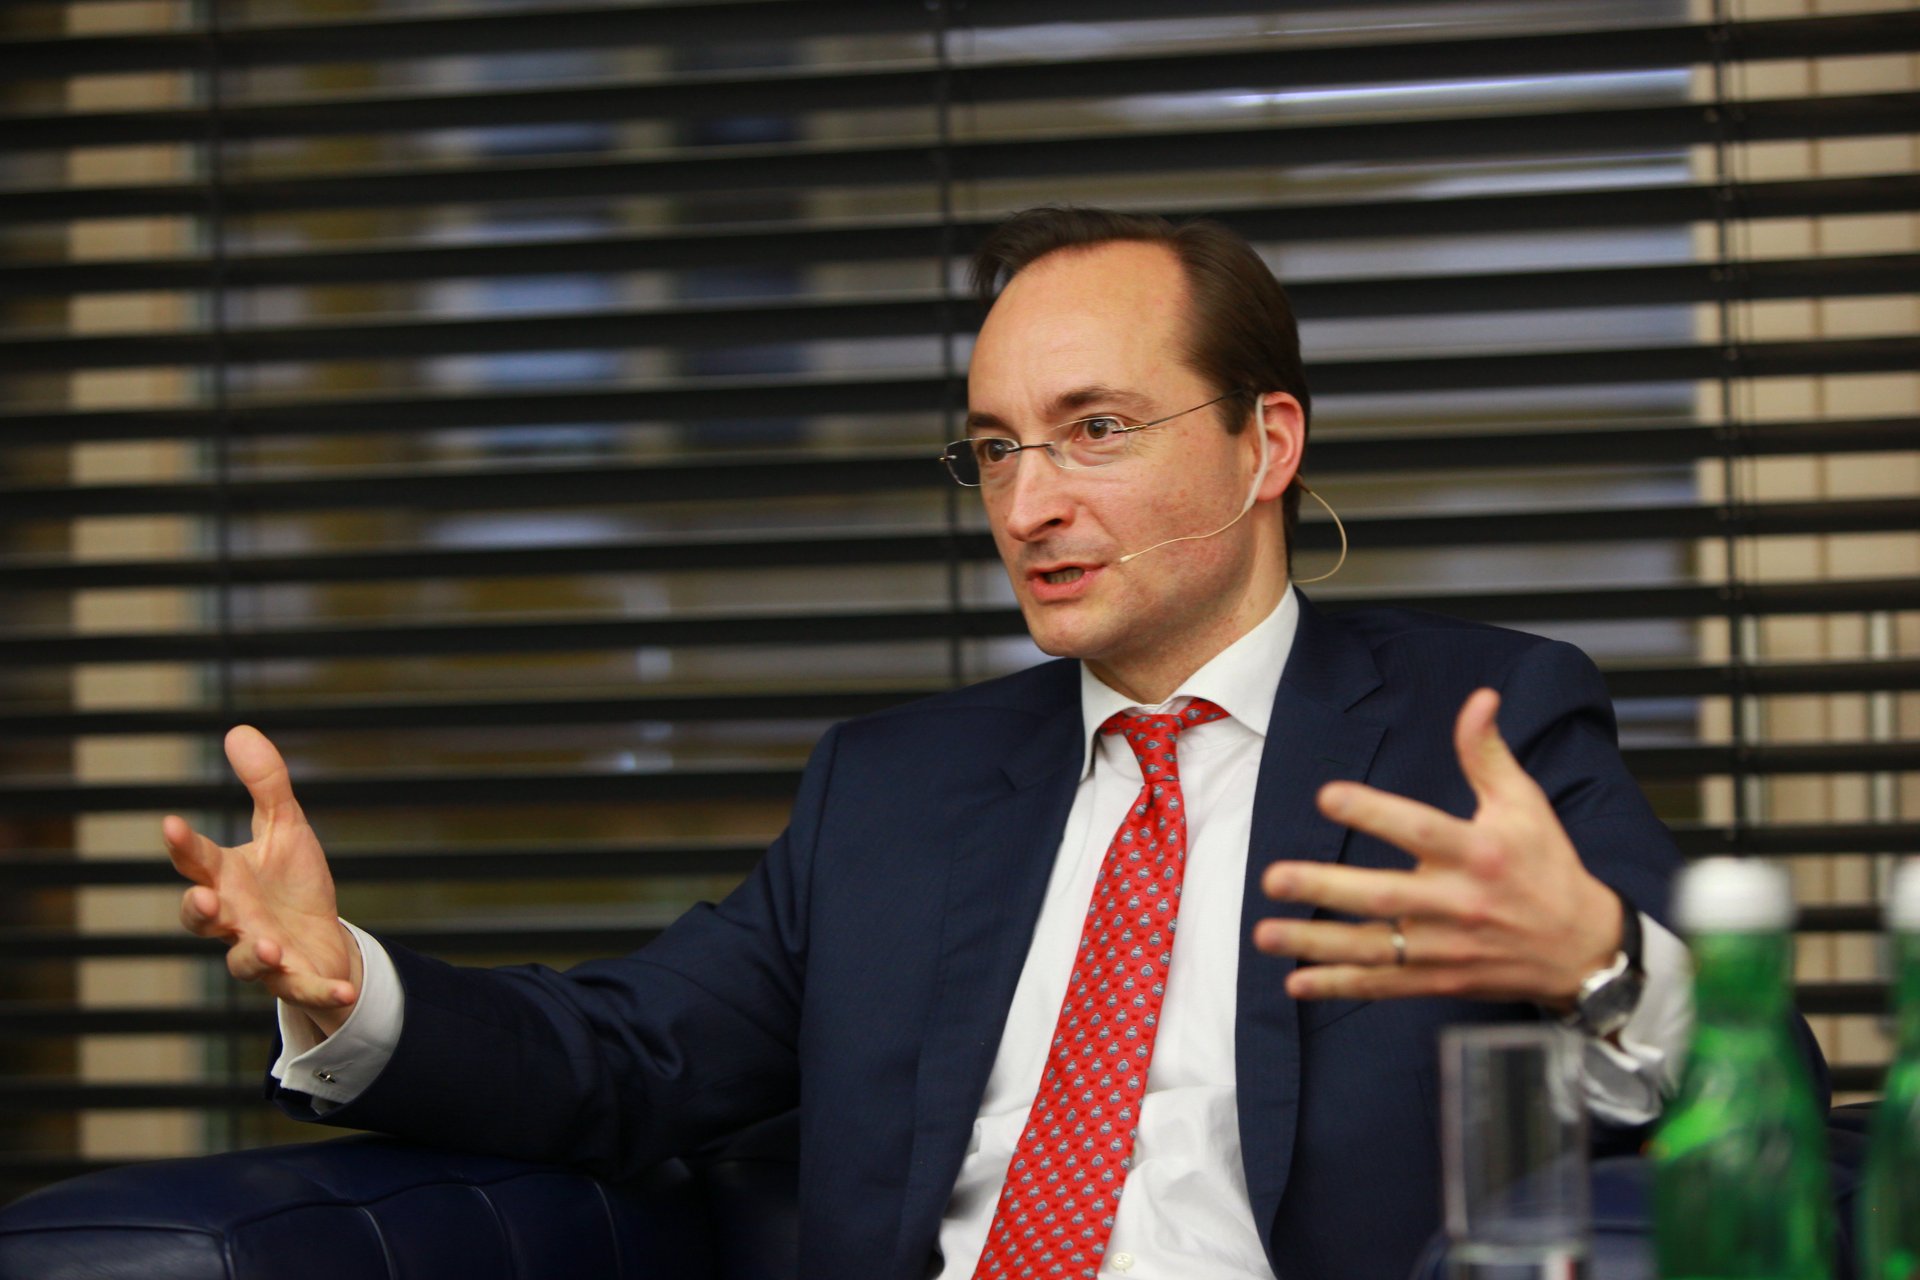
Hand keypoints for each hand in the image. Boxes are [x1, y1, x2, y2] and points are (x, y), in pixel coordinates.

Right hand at [165, 726, 360, 1037]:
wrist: (321, 940)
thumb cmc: (292, 884)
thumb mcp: (285, 828)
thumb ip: (265, 785)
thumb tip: (238, 729)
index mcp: (227, 880)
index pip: (196, 861)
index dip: (182, 844)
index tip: (171, 823)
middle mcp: (236, 920)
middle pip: (202, 919)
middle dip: (199, 911)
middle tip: (206, 899)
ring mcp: (262, 954)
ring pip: (244, 962)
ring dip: (253, 955)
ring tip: (269, 947)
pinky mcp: (296, 980)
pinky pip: (305, 990)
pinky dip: (323, 993)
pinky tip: (345, 992)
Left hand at [1253, 688, 1620, 1009]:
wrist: (1584, 948)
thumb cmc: (1548, 867)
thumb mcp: (1525, 804)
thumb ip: (1488, 754)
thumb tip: (1479, 698)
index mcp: (1479, 853)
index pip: (1420, 829)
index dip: (1374, 812)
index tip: (1327, 796)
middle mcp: (1460, 903)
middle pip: (1384, 897)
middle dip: (1325, 889)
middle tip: (1273, 877)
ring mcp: (1448, 947)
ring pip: (1373, 948)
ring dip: (1315, 944)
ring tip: (1264, 934)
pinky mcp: (1441, 980)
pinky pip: (1384, 985)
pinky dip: (1340, 986)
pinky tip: (1296, 983)